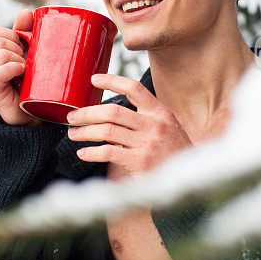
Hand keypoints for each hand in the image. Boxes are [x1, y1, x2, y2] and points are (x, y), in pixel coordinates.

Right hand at [0, 9, 40, 125]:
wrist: (31, 110)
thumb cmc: (27, 79)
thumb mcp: (24, 51)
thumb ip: (23, 31)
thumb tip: (25, 12)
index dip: (11, 36)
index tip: (20, 51)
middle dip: (18, 49)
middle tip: (24, 65)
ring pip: (1, 52)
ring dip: (20, 60)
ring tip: (23, 73)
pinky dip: (14, 68)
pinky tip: (22, 74)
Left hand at [66, 73, 192, 174]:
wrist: (188, 180)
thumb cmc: (173, 153)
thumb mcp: (167, 128)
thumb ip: (145, 118)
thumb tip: (110, 113)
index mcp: (160, 112)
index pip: (134, 88)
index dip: (112, 80)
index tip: (93, 79)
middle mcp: (154, 125)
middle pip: (112, 111)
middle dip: (87, 113)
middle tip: (72, 116)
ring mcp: (147, 143)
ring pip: (107, 131)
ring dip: (85, 132)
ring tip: (73, 134)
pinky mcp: (140, 162)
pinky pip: (108, 152)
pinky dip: (91, 152)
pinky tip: (83, 153)